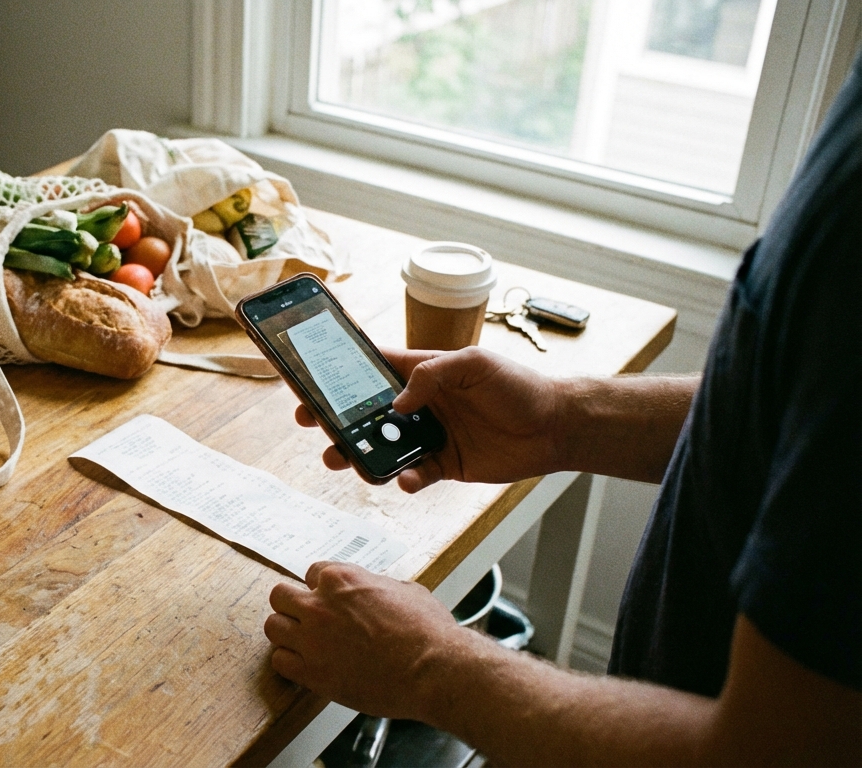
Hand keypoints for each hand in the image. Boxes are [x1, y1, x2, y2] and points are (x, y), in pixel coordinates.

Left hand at [264, 561, 464, 719]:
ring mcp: (312, 638)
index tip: (329, 602)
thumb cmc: (428, 631)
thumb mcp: (405, 590)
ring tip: (305, 645)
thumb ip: (375, 587)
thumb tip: (372, 591)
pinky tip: (307, 666)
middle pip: (280, 595)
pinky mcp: (312, 672)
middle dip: (293, 606)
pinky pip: (279, 661)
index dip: (321, 590)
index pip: (311, 573)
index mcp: (341, 579)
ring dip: (287, 634)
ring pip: (274, 626)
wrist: (433, 669)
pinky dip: (290, 663)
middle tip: (308, 621)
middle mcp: (320, 604)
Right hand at [295, 347, 565, 491]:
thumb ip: (432, 374)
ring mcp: (429, 436)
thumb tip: (399, 403)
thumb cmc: (518, 385)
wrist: (554, 426)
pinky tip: (403, 478)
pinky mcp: (443, 465)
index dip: (339, 373)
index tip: (310, 379)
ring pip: (381, 447)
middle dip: (334, 418)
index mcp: (421, 372)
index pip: (372, 369)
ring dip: (358, 454)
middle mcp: (419, 405)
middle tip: (311, 423)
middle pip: (365, 412)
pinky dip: (403, 479)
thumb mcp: (474, 363)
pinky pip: (412, 475)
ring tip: (342, 458)